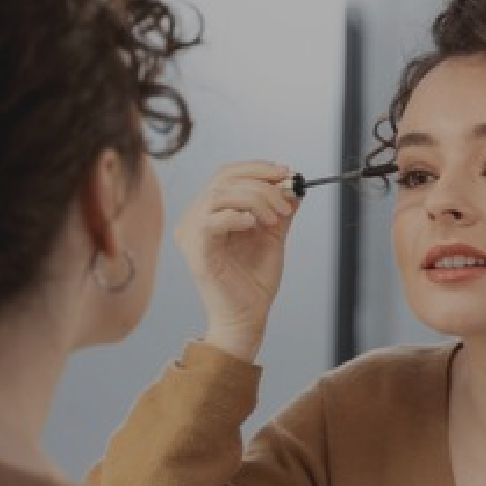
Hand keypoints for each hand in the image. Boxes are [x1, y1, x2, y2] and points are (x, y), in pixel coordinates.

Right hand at [175, 159, 299, 359]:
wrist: (248, 317)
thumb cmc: (253, 282)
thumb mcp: (273, 237)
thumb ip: (280, 211)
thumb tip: (294, 185)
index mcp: (209, 212)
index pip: (226, 174)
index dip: (257, 168)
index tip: (286, 172)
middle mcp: (194, 219)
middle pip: (223, 180)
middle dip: (261, 184)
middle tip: (286, 199)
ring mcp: (191, 235)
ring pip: (218, 196)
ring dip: (255, 200)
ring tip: (274, 218)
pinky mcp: (196, 253)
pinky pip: (211, 222)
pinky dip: (236, 216)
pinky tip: (253, 224)